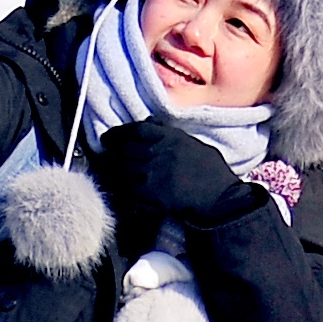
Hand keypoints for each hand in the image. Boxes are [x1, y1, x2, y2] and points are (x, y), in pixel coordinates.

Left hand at [96, 119, 248, 225]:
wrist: (217, 198)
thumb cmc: (212, 171)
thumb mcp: (194, 144)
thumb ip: (171, 134)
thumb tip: (152, 123)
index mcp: (171, 137)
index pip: (137, 129)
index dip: (119, 132)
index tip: (109, 136)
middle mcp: (159, 151)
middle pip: (125, 148)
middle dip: (112, 151)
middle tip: (105, 154)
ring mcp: (153, 172)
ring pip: (123, 168)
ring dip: (114, 170)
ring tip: (108, 171)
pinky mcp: (150, 192)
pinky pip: (128, 188)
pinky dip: (121, 188)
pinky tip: (119, 189)